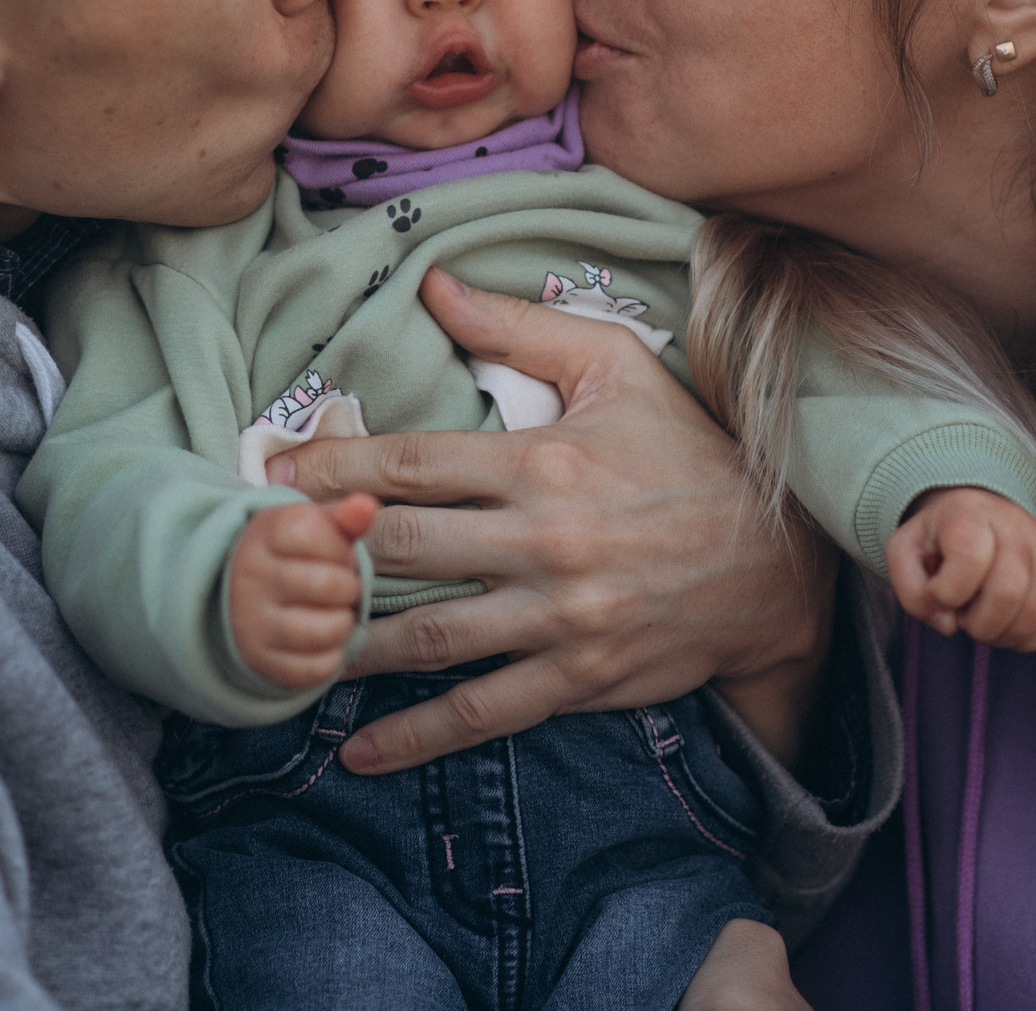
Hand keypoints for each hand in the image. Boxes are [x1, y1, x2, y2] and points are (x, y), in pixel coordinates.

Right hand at [227, 493, 378, 690]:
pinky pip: (317, 668)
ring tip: (332, 612)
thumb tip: (367, 506)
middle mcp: (251, 577)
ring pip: (326, 631)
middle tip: (339, 586)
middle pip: (330, 584)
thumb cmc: (291, 555)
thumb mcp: (312, 526)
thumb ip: (344, 516)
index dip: (337, 545)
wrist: (240, 597)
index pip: (314, 532)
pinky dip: (331, 656)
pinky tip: (321, 640)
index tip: (330, 551)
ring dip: (342, 623)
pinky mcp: (261, 662)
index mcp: (264, 534)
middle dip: (348, 586)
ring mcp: (251, 622)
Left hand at [267, 269, 837, 774]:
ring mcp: (559, 616)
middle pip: (403, 548)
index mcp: (544, 461)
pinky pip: (481, 713)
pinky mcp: (576, 678)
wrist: (776, 564)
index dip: (334, 466)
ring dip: (349, 643)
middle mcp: (544, 541)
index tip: (275, 474)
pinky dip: (415, 737)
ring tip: (287, 642)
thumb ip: (521, 325)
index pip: (414, 461)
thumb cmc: (688, 452)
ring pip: (429, 636)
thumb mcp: (619, 368)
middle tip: (259, 556)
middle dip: (324, 552)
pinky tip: (358, 751)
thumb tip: (435, 284)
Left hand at [884, 486, 1035, 651]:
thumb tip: (948, 624)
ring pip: (1030, 618)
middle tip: (962, 612)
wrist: (980, 515)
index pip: (970, 559)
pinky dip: (1020, 639)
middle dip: (975, 623)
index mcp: (970, 513)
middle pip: (1007, 594)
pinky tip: (1003, 621)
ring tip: (981, 614)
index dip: (948, 592)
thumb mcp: (904, 553)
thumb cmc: (938, 539)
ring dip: (996, 634)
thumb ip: (912, 592)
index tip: (938, 591)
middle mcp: (1017, 528)